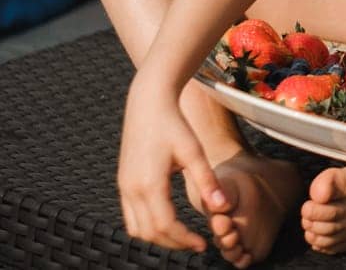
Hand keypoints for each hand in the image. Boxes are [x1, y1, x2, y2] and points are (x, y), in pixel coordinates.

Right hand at [118, 77, 226, 253]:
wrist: (148, 102)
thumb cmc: (173, 123)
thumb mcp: (193, 150)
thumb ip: (207, 181)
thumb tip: (222, 207)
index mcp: (149, 183)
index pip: (165, 226)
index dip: (184, 239)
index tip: (203, 244)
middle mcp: (131, 188)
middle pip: (150, 233)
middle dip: (173, 243)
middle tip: (196, 243)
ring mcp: (124, 186)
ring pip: (137, 228)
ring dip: (159, 237)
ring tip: (183, 235)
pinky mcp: (123, 182)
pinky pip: (131, 216)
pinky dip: (148, 226)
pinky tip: (168, 220)